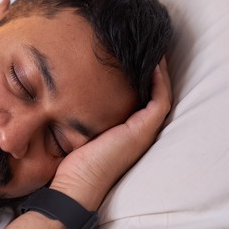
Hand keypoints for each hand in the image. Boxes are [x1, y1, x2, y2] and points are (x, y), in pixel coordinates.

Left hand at [50, 58, 172, 209]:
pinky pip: (160, 100)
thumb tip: (66, 88)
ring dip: (160, 70)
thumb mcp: (77, 128)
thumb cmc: (70, 161)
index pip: (140, 96)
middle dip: (153, 68)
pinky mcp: (143, 130)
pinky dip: (160, 80)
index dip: (141, 74)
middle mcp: (139, 129)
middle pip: (154, 92)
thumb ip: (81, 111)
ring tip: (154, 46)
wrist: (74, 185)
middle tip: (149, 43)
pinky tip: (154, 62)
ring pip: (161, 93)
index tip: (132, 52)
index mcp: (127, 129)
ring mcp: (144, 130)